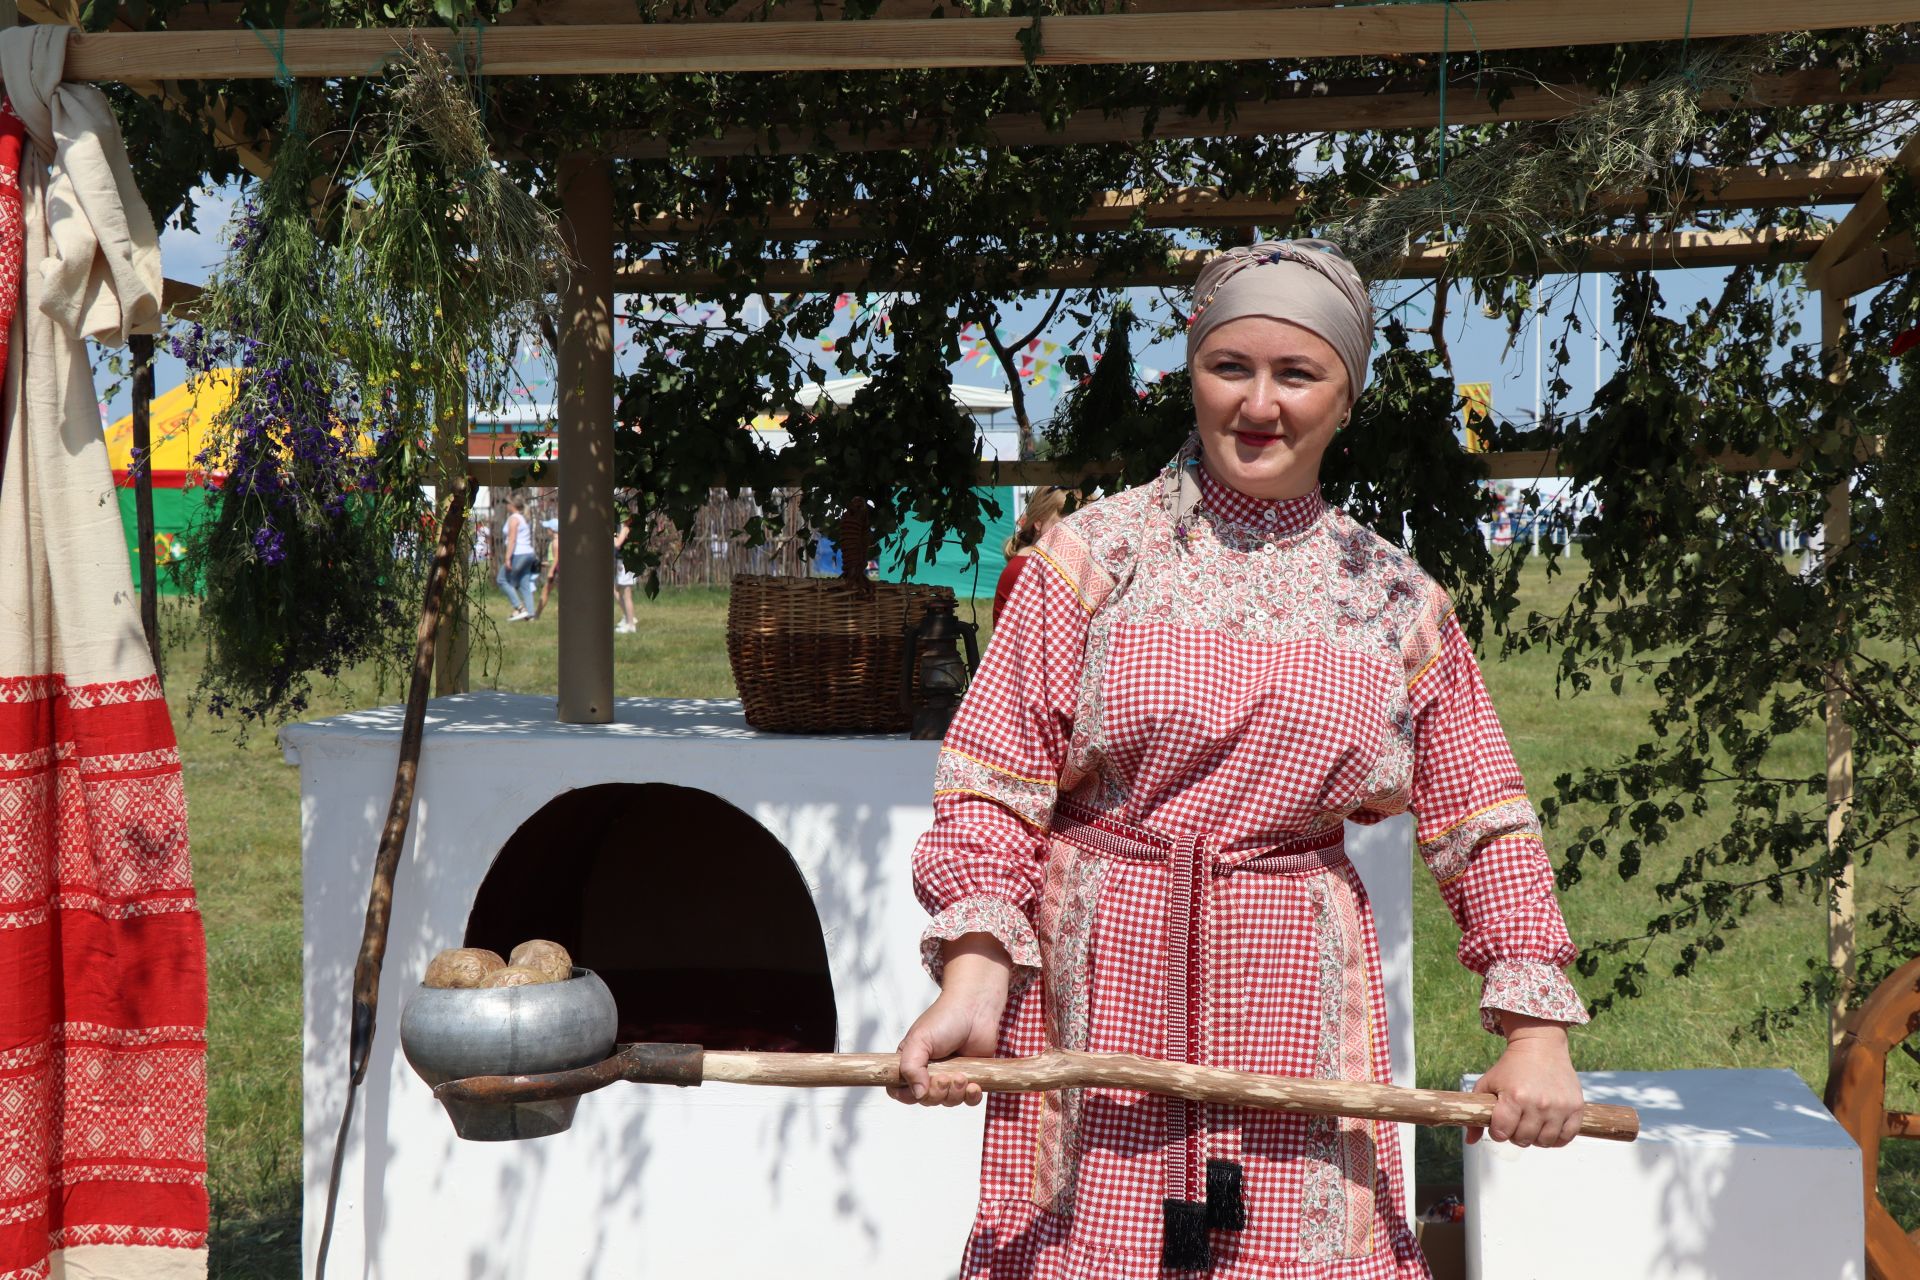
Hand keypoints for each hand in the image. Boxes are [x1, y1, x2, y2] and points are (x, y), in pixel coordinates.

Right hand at [889, 934, 1010, 1107]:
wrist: (976, 1009)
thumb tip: (918, 1094)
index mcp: (912, 1062)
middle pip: (926, 1099)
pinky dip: (972, 1097)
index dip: (908, 1095)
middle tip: (944, 1076)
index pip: (899, 1091)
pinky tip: (974, 1085)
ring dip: (955, 1093)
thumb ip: (911, 1067)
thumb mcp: (920, 1040)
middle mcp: (929, 1072)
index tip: (919, 1085)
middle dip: (936, 1093)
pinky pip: (969, 1100)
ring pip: (947, 1101)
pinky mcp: (971, 1077)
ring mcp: (950, 1075)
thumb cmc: (945, 1019)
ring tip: (962, 1075)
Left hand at [1467, 1016, 1582, 1147]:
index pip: (1502, 1134)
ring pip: (1544, 1142)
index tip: (1500, 1122)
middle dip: (1516, 1134)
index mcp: (1514, 1097)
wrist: (1540, 1047)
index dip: (1498, 1131)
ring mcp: (1559, 1107)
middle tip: (1516, 1120)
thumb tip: (1469, 1141)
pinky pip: (1567, 1137)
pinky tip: (1548, 1126)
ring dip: (1535, 1137)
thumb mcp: (1487, 1084)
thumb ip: (1476, 1113)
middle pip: (1523, 1140)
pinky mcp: (1575, 1108)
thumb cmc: (1511, 1067)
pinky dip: (1557, 1137)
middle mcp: (1538, 1104)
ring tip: (1531, 1122)